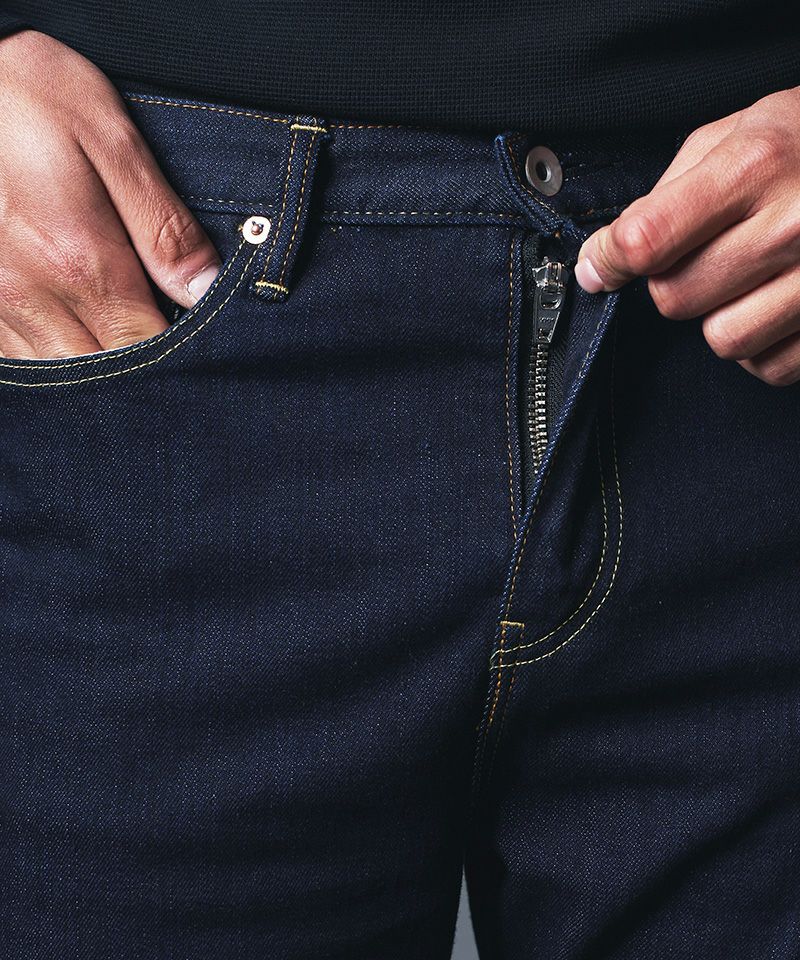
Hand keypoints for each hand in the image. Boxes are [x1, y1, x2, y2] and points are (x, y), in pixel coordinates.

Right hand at [0, 30, 219, 358]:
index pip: (145, 346)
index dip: (181, 356)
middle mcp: (30, 294)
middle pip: (101, 373)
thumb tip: (208, 290)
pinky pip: (21, 356)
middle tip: (173, 347)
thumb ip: (162, 225)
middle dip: (142, 371)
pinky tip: (81, 332)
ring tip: (128, 337)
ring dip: (99, 369)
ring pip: (58, 373)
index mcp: (78, 259)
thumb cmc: (28, 93)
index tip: (207, 346)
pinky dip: (57, 356)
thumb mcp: (110, 138)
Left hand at [574, 86, 799, 385]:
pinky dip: (762, 344)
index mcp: (756, 166)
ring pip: (721, 339)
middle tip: (702, 255)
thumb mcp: (739, 132)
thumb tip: (607, 254)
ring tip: (745, 279)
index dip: (609, 259)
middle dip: (672, 281)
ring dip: (719, 316)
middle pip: (675, 297)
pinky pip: (768, 366)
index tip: (601, 266)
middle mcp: (793, 224)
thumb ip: (670, 190)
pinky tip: (776, 302)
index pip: (647, 239)